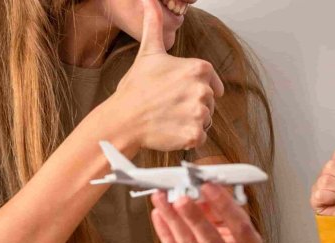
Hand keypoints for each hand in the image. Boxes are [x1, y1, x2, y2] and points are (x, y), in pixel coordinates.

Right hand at [108, 0, 223, 151]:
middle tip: (169, 104)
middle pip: (209, 102)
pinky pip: (200, 138)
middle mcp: (202, 89)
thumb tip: (149, 1)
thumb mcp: (149, 52)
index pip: (211, 81)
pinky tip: (171, 129)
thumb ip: (155, 25)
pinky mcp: (194, 134)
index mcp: (198, 69)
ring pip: (206, 120)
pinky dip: (188, 138)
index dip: (195, 87)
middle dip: (192, 105)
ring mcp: (199, 113)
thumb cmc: (136, 88)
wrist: (122, 119)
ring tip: (169, 116)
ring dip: (191, 121)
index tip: (179, 91)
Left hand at [150, 184, 264, 242]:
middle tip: (181, 197)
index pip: (240, 227)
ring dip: (173, 219)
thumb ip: (219, 208)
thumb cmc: (226, 241)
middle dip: (194, 216)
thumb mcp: (231, 225)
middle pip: (211, 239)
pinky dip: (164, 230)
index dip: (224, 206)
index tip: (208, 186)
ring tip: (162, 199)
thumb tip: (199, 188)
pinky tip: (159, 214)